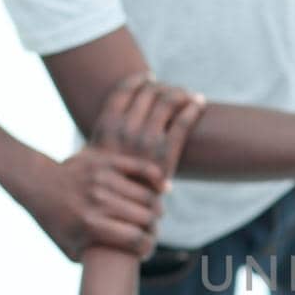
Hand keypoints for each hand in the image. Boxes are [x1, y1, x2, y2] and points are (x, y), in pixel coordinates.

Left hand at [15, 146, 164, 259]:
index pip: (135, 239)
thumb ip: (95, 261)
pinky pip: (142, 168)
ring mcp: (102, 179)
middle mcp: (97, 201)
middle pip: (145, 218)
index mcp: (90, 225)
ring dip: (156, 208)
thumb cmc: (57, 222)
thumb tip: (122, 272)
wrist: (38, 184)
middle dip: (153, 228)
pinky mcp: (106, 161)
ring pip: (147, 196)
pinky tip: (163, 189)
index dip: (147, 247)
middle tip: (150, 231)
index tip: (146, 250)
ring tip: (154, 214)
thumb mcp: (71, 249)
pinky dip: (157, 179)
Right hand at [91, 71, 206, 190]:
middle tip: (174, 90)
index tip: (148, 79)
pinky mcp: (164, 154)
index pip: (122, 91)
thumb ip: (105, 138)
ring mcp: (144, 141)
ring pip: (167, 101)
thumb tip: (115, 121)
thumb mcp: (94, 158)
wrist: (116, 216)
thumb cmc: (106, 187)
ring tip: (189, 95)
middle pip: (147, 93)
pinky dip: (193, 108)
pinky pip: (183, 122)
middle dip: (162, 87)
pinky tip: (199, 104)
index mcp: (106, 128)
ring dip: (181, 93)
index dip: (136, 81)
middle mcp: (124, 131)